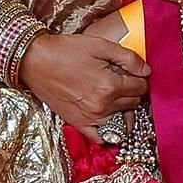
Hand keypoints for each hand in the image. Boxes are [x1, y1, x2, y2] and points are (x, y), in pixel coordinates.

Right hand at [20, 31, 148, 132]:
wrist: (35, 60)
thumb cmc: (65, 51)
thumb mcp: (100, 45)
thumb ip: (128, 58)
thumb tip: (147, 71)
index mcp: (109, 86)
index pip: (140, 88)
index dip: (140, 78)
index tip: (133, 72)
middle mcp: (102, 106)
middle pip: (133, 103)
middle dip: (132, 91)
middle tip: (122, 79)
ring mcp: (89, 118)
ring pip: (121, 118)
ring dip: (122, 107)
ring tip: (113, 94)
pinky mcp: (77, 123)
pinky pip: (100, 137)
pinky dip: (109, 130)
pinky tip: (108, 118)